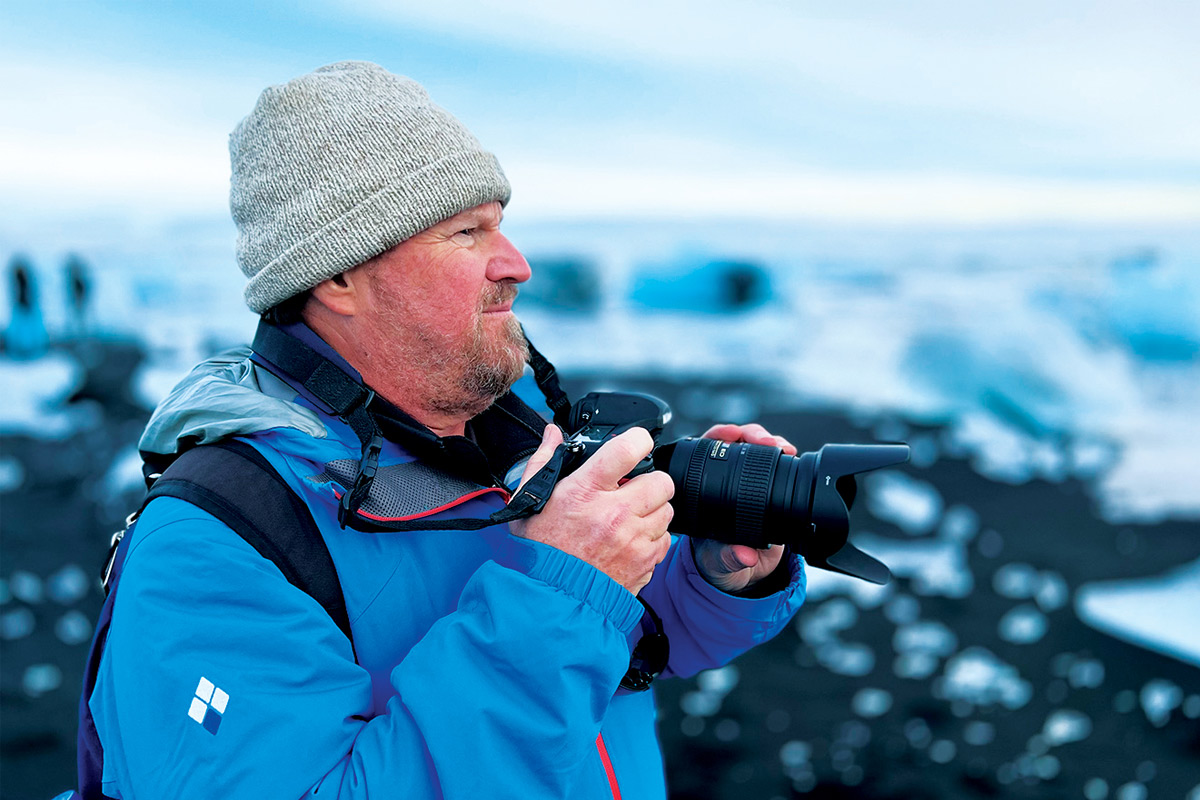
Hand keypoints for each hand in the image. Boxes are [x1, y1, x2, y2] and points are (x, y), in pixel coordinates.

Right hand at [510, 424, 674, 594]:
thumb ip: (544, 461)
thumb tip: (553, 433)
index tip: (637, 444)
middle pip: (661, 481)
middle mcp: (614, 514)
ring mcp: (633, 541)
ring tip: (628, 519)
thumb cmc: (539, 550)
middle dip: (649, 482)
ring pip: (666, 511)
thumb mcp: (530, 501)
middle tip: (632, 490)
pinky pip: (665, 541)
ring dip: (651, 511)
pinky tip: (630, 542)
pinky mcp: (644, 564)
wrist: (549, 599)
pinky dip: (652, 539)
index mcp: (585, 491)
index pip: (628, 449)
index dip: (638, 440)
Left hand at [691, 423, 795, 593]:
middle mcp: (725, 481)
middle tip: (764, 441)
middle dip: (750, 434)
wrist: (743, 574)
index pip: (705, 453)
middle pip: (734, 443)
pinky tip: (791, 455)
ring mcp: (749, 482)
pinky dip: (785, 456)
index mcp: (703, 491)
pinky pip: (777, 464)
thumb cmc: (721, 562)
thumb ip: (729, 558)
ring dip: (771, 441)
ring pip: (758, 449)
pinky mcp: (771, 489)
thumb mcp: (720, 562)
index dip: (717, 438)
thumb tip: (744, 555)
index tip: (731, 435)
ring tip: (783, 447)